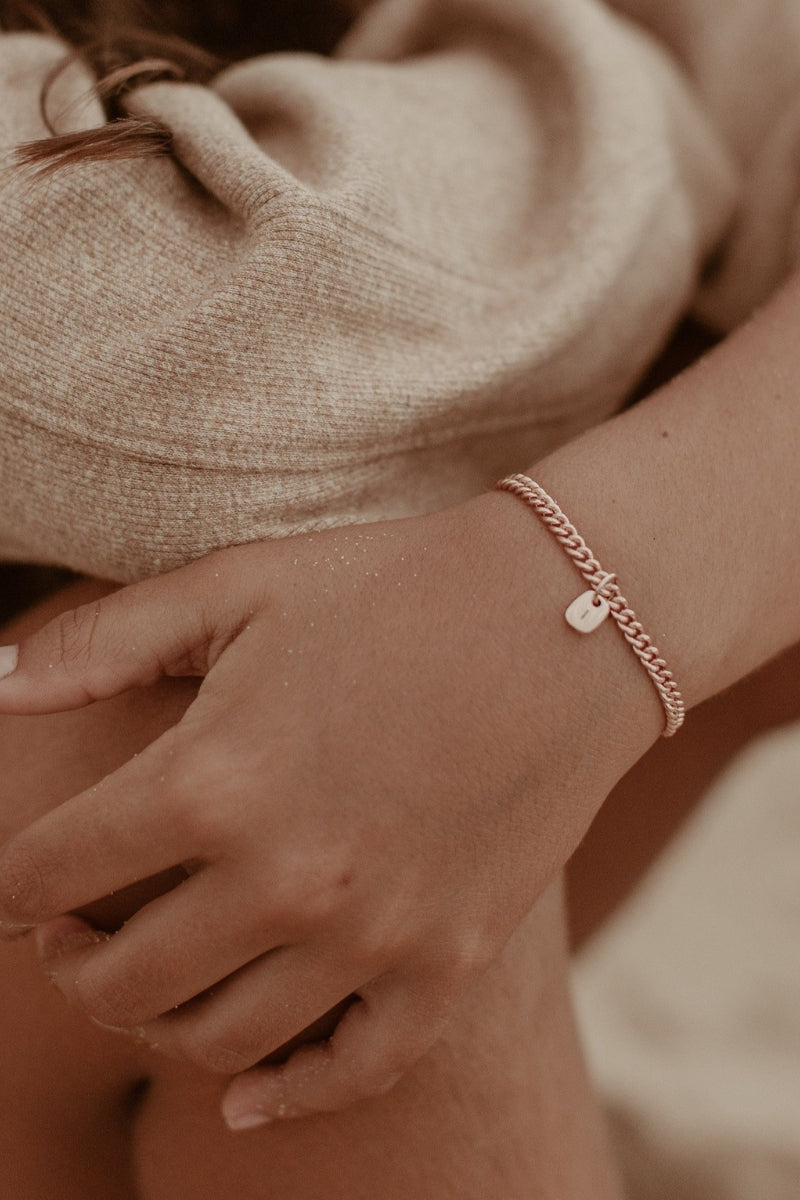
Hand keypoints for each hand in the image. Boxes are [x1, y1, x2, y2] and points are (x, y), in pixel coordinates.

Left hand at [0, 497, 650, 1127]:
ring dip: (157, 1022)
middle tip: (75, 931)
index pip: (47, 875)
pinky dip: (285, 1095)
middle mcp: (282, 881)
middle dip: (69, 963)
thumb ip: (105, 640)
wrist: (566, 615)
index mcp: (210, 781)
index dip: (11, 883)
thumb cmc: (393, 585)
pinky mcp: (450, 963)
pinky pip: (350, 1073)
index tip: (21, 881)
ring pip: (217, 1041)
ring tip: (156, 976)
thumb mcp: (241, 586)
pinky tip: (247, 1092)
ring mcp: (373, 936)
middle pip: (117, 980)